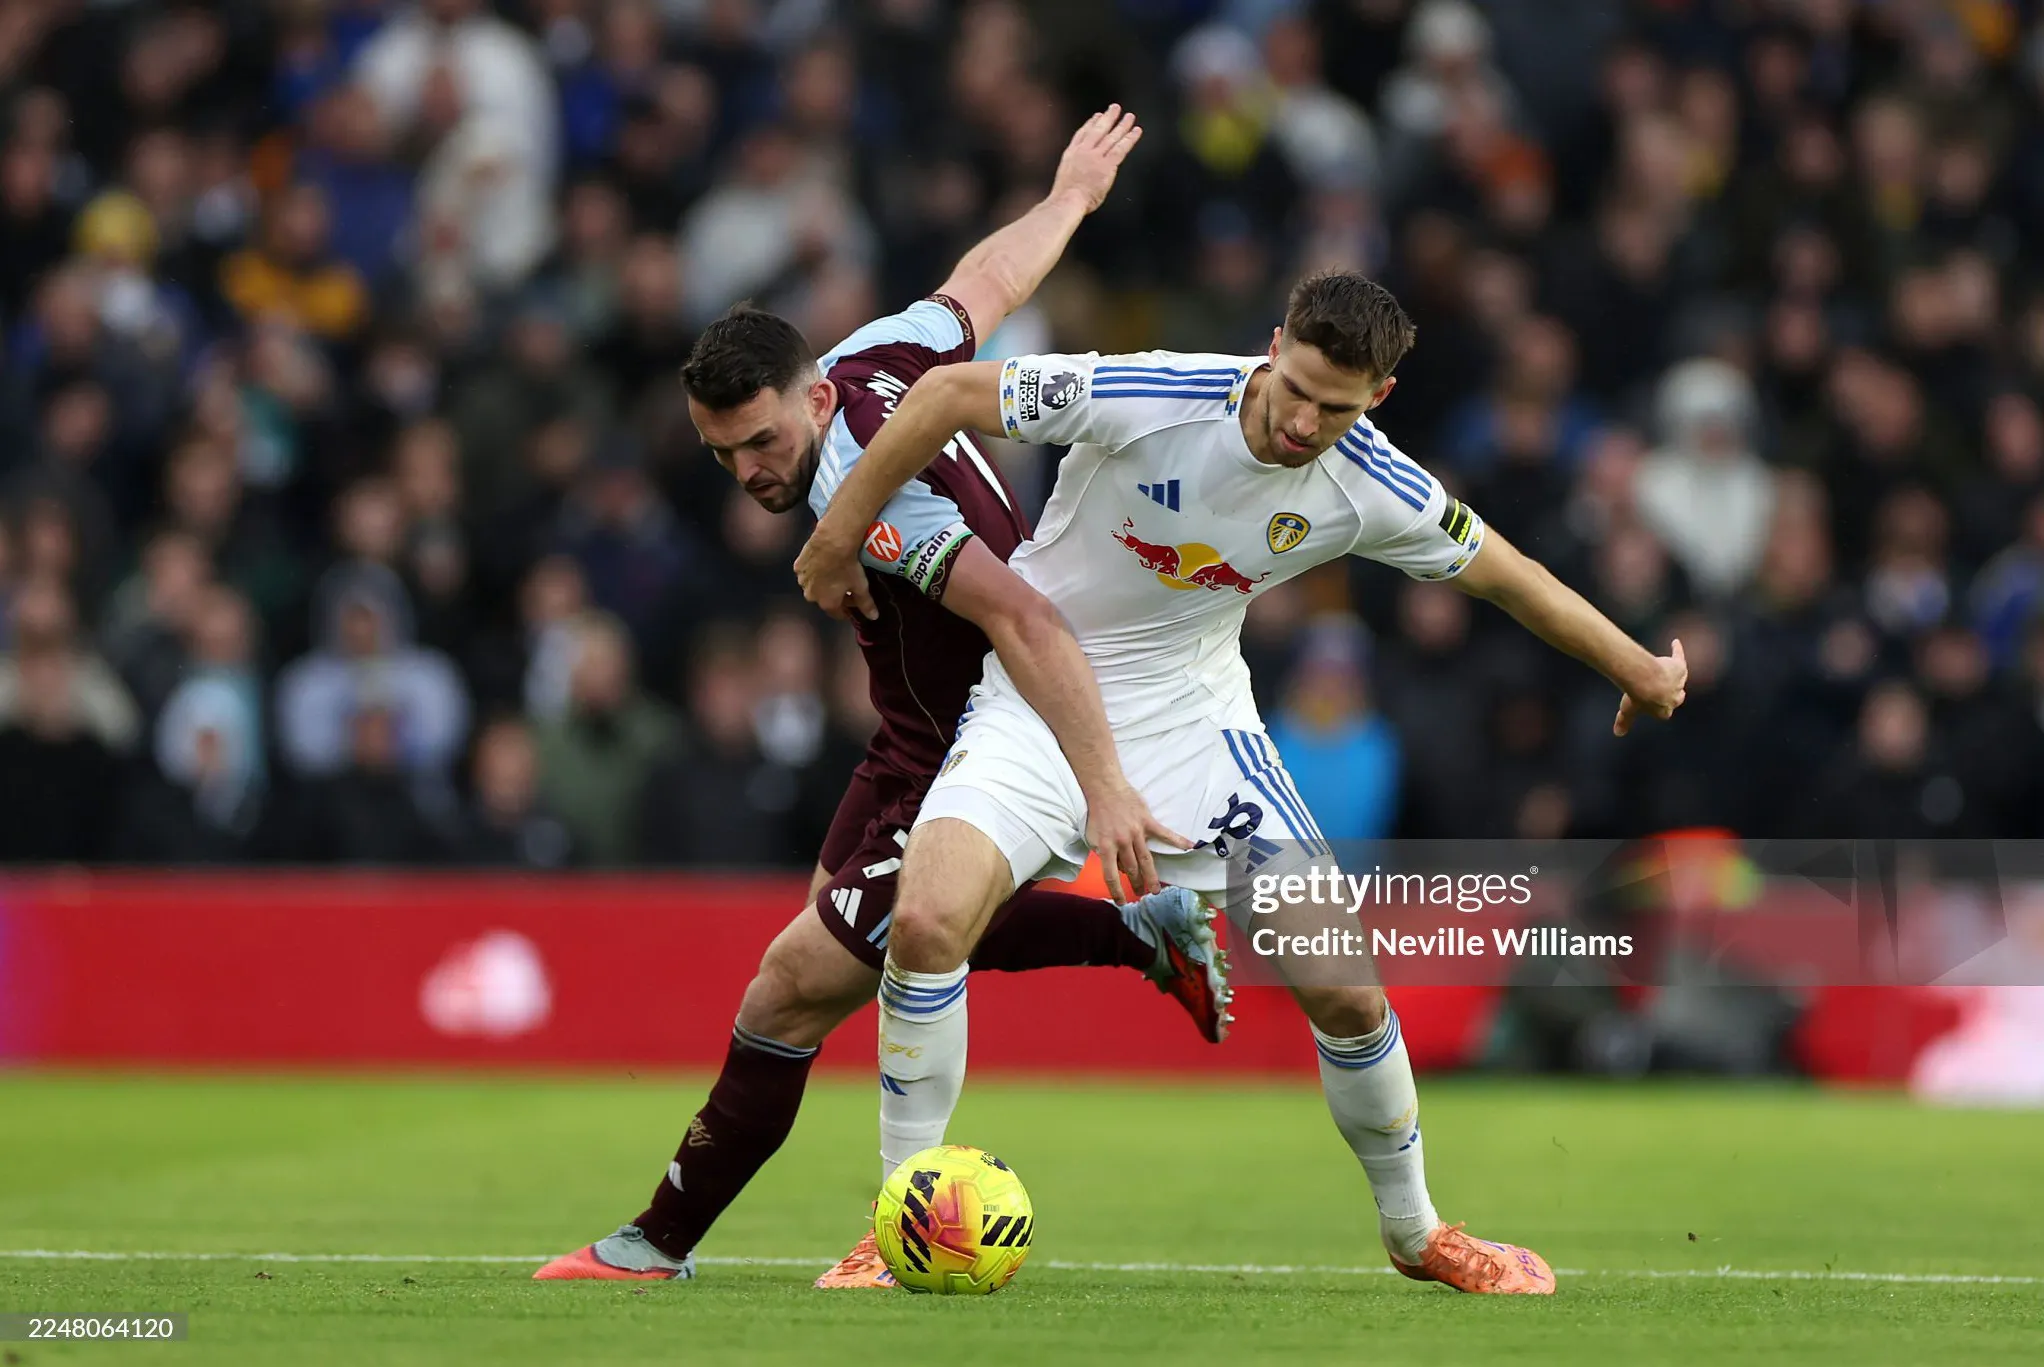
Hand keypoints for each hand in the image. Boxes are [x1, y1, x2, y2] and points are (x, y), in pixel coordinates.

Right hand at [794, 520, 876, 622]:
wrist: (831, 540)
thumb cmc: (847, 566)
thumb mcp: (861, 585)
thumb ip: (866, 603)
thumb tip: (873, 617)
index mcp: (826, 603)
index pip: (837, 614)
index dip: (847, 610)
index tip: (854, 604)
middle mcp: (811, 596)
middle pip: (824, 599)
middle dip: (834, 595)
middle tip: (846, 585)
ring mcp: (802, 580)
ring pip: (814, 586)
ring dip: (823, 583)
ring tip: (833, 572)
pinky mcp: (797, 566)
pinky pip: (807, 572)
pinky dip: (814, 570)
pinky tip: (823, 562)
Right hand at [1049, 105, 1142, 214]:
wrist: (1067, 200)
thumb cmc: (1065, 198)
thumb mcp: (1064, 180)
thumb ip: (1074, 173)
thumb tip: (1081, 177)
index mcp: (1071, 155)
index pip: (1082, 134)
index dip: (1090, 124)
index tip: (1097, 116)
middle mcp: (1083, 151)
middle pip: (1097, 130)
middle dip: (1107, 118)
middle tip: (1115, 108)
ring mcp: (1095, 157)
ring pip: (1111, 137)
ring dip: (1121, 125)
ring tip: (1129, 116)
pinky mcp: (1106, 165)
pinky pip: (1121, 148)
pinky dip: (1129, 138)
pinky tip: (1136, 131)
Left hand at [1084, 778, 1192, 902]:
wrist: (1104, 788)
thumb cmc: (1097, 812)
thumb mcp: (1092, 836)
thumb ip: (1102, 852)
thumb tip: (1116, 866)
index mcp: (1105, 846)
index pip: (1111, 875)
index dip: (1116, 891)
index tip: (1122, 901)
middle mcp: (1122, 842)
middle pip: (1132, 869)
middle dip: (1136, 884)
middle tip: (1141, 893)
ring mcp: (1136, 832)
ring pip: (1146, 859)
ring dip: (1151, 876)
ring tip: (1155, 888)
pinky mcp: (1147, 822)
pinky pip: (1164, 834)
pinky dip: (1177, 841)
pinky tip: (1189, 847)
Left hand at [1613, 638, 1687, 736]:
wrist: (1645, 680)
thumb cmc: (1637, 696)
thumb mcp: (1629, 710)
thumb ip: (1625, 721)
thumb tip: (1618, 733)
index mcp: (1665, 711)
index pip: (1666, 711)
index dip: (1662, 707)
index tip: (1657, 703)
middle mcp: (1675, 697)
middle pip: (1678, 697)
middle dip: (1675, 694)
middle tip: (1669, 689)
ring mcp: (1678, 681)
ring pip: (1680, 678)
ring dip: (1676, 674)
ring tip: (1671, 669)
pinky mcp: (1679, 667)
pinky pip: (1679, 657)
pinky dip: (1677, 650)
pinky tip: (1674, 643)